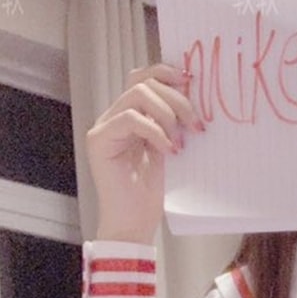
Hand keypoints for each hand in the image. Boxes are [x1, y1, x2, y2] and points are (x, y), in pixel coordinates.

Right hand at [85, 63, 202, 242]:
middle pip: (143, 83)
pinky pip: (130, 118)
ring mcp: (104, 127)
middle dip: (176, 99)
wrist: (134, 224)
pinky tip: (169, 150)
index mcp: (131, 116)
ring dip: (168, 114)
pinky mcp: (99, 141)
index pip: (144, 78)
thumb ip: (173, 124)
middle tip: (197, 125)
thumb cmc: (151, 194)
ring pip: (137, 95)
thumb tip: (196, 98)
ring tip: (182, 141)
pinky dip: (155, 131)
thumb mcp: (170, 149)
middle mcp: (114, 117)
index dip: (166, 73)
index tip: (192, 82)